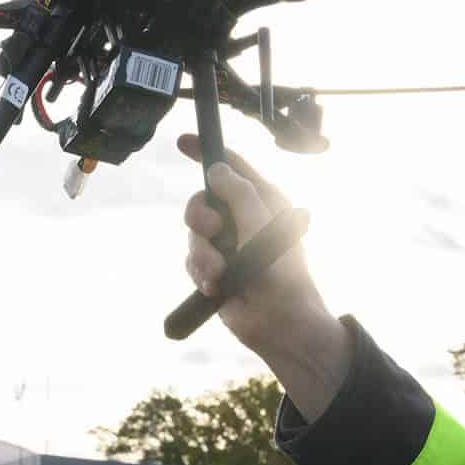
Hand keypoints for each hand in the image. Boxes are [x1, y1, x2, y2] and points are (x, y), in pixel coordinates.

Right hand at [178, 133, 334, 353]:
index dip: (207, 153)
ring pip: (193, 233)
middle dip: (201, 216)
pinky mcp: (214, 269)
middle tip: (213, 229)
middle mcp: (242, 219)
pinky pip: (192, 259)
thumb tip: (216, 169)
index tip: (183, 142)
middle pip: (202, 200)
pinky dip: (201, 271)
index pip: (231, 167)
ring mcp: (227, 245)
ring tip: (220, 272)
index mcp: (263, 200)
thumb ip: (238, 192)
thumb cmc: (282, 270)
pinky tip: (216, 285)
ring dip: (204, 253)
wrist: (279, 321)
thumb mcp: (262, 223)